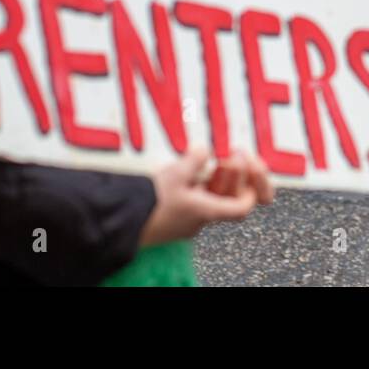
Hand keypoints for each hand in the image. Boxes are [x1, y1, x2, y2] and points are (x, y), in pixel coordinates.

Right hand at [138, 148, 274, 247]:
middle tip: (233, 151)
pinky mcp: (168, 213)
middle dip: (233, 174)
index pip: (241, 208)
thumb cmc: (146, 200)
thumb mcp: (174, 173)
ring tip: (209, 153)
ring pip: (208, 196)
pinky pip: (190, 196)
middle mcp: (197, 218)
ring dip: (214, 175)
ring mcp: (183, 217)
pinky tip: (187, 163)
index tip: (250, 168)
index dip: (251, 190)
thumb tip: (204, 150)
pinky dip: (195, 179)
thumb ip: (194, 159)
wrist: (116, 217)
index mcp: (205, 211)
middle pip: (227, 199)